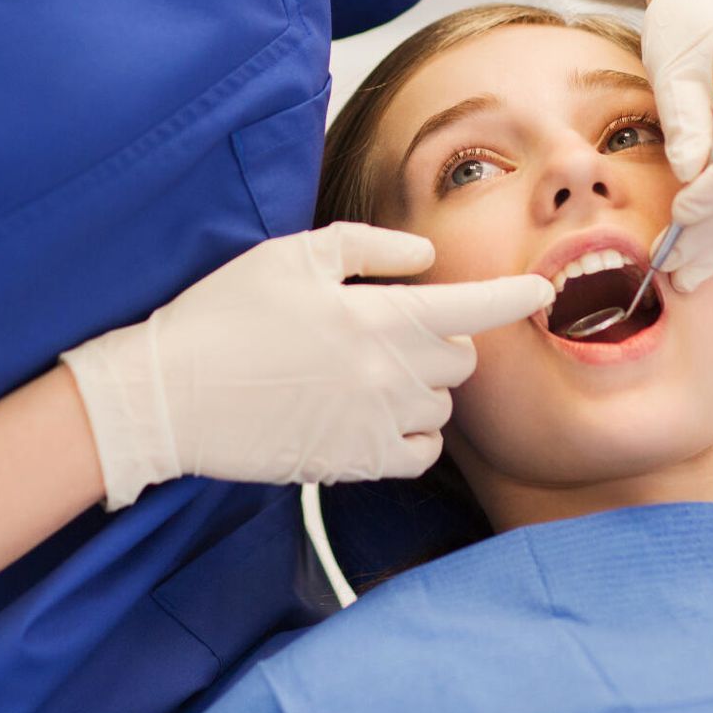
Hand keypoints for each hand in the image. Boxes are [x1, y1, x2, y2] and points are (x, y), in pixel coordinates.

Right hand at [60, 223, 554, 508]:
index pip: (473, 308)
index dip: (514, 299)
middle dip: (442, 343)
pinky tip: (376, 417)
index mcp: (379, 317)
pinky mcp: (353, 464)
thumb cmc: (225, 313)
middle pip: (460, 361)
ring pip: (441, 410)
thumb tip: (425, 257)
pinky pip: (418, 456)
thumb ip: (369, 248)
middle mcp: (389, 376)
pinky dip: (412, 436)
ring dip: (424, 391)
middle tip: (392, 331)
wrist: (169, 395)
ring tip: (371, 374)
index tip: (543, 294)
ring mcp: (374, 425)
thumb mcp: (293, 256)